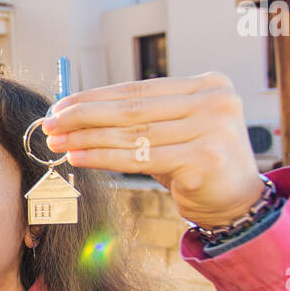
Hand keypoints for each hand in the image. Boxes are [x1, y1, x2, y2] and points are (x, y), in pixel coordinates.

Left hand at [40, 72, 264, 226]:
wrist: (238, 205)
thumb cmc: (196, 165)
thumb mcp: (172, 133)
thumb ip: (139, 119)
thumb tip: (76, 114)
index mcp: (207, 85)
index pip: (138, 89)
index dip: (95, 97)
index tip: (61, 105)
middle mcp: (214, 101)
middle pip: (133, 109)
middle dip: (85, 116)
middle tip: (50, 123)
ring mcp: (213, 129)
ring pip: (133, 134)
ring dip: (88, 138)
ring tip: (58, 142)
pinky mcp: (205, 158)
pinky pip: (140, 158)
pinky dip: (103, 157)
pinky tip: (78, 158)